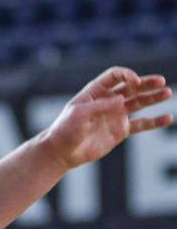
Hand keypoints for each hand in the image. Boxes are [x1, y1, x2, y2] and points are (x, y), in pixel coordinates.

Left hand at [39, 67, 172, 168]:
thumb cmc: (65, 130)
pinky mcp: (120, 131)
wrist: (62, 152)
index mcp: (95, 92)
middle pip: (131, 87)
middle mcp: (108, 101)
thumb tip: (122, 101)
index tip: (135, 82)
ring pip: (139, 103)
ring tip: (168, 93)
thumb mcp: (79, 115)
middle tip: (161, 82)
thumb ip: (100, 107)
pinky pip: (141, 124)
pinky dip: (154, 122)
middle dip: (146, 83)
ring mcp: (115, 115)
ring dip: (153, 98)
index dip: (127, 76)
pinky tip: (167, 118)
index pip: (115, 77)